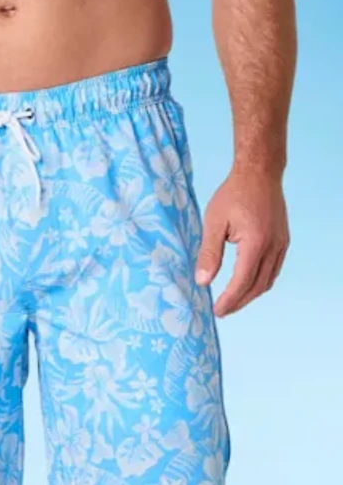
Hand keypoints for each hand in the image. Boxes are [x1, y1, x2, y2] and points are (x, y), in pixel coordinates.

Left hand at [195, 169, 289, 316]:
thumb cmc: (233, 194)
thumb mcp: (214, 223)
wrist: (259, 173)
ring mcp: (281, 244)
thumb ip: (209, 253)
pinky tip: (247, 285)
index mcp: (256, 243)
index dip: (229, 299)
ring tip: (232, 302)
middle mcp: (273, 247)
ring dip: (250, 294)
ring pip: (268, 280)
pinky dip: (260, 282)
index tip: (216, 311)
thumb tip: (202, 281)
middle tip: (221, 311)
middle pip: (257, 286)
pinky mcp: (283, 240)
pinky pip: (274, 269)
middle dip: (239, 302)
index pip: (242, 281)